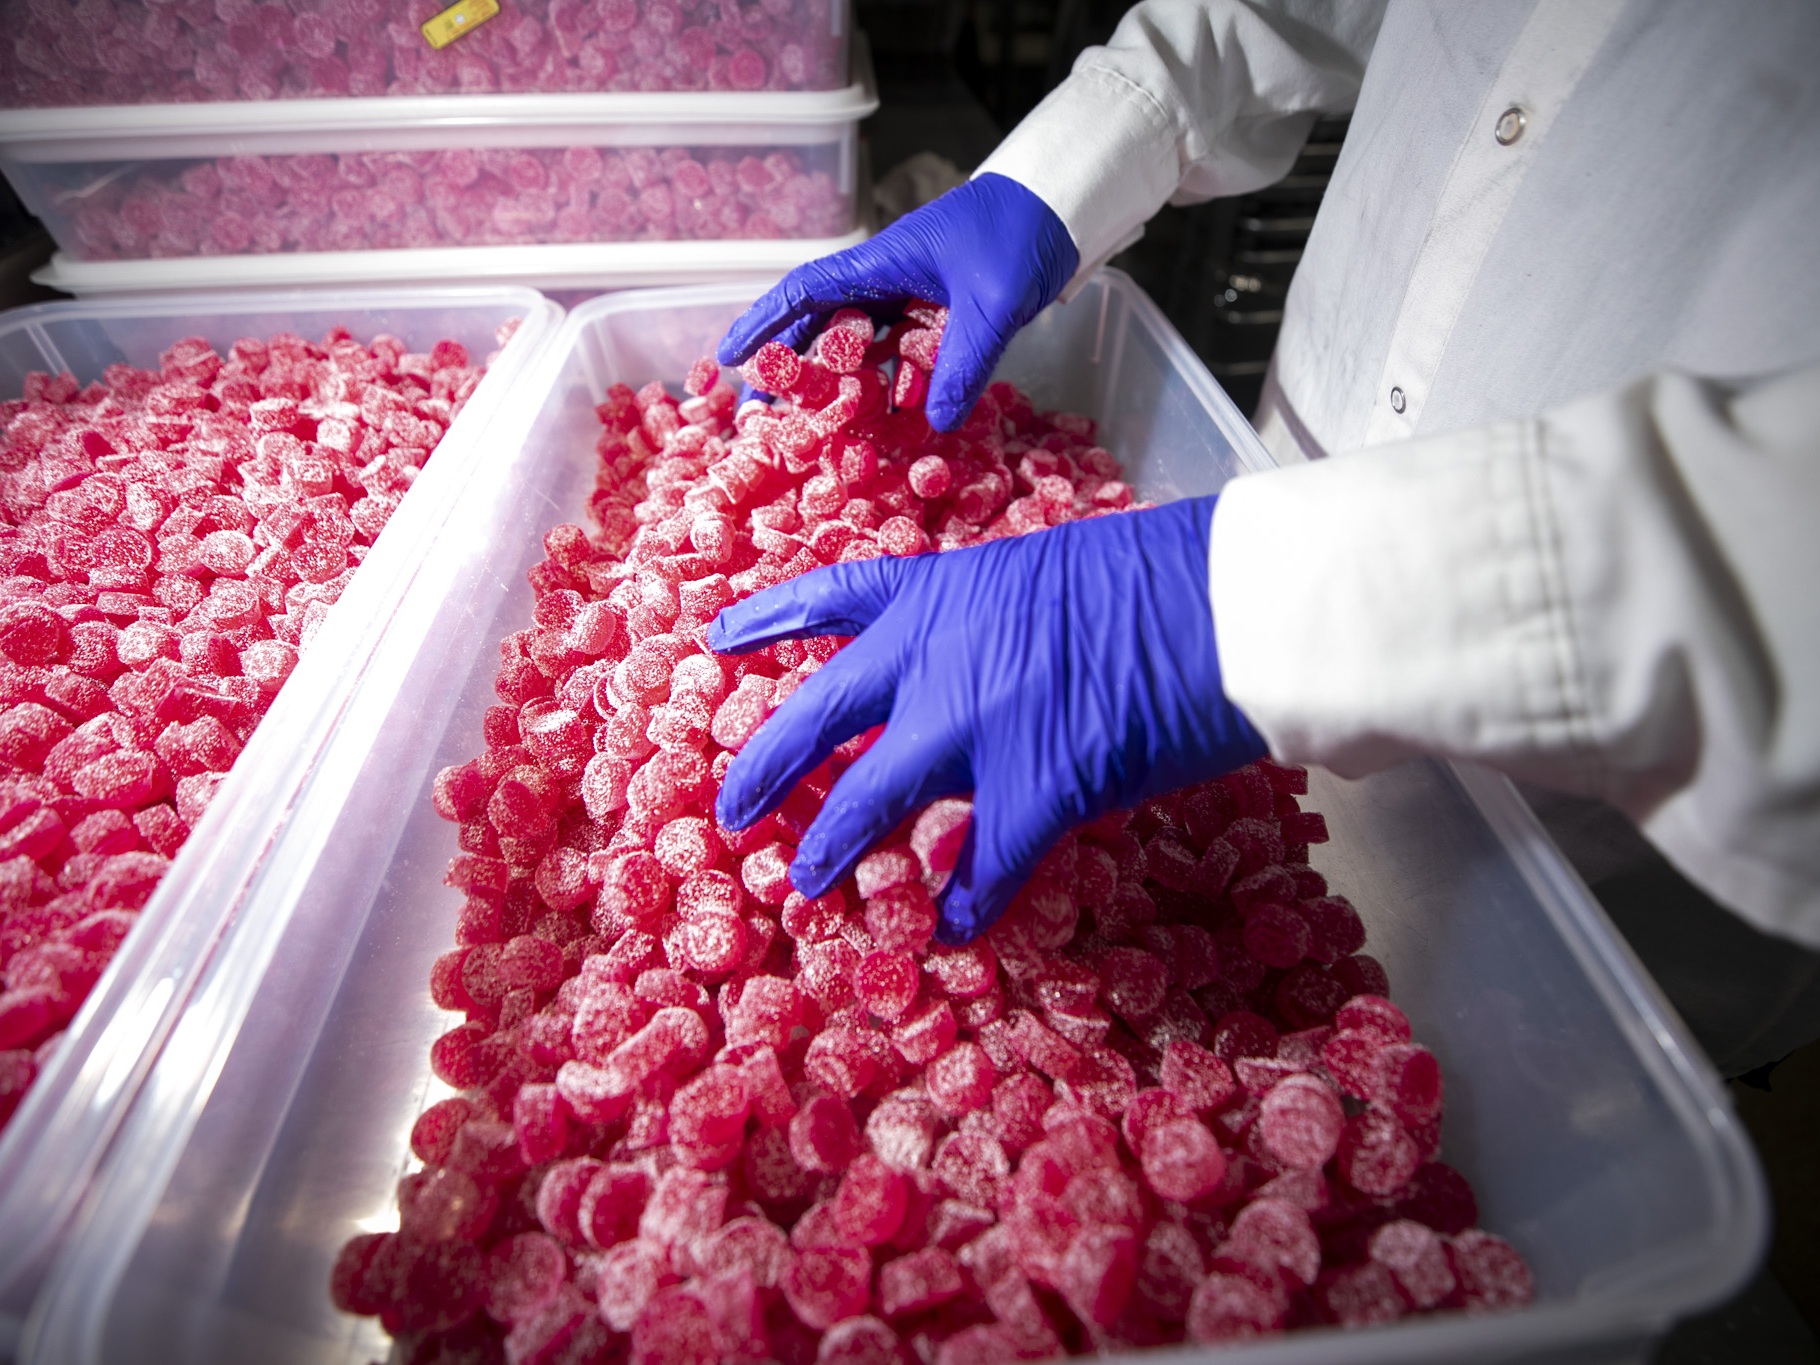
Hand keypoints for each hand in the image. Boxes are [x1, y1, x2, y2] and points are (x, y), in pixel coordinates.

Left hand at [708, 496, 1267, 941]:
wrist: (1228, 605)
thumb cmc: (1158, 573)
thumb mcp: (1045, 572)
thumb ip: (989, 624)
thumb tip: (974, 667)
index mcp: (940, 590)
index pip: (831, 599)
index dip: (769, 621)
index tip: (717, 639)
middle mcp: (935, 658)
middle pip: (818, 717)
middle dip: (765, 767)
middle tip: (732, 810)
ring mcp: (974, 729)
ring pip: (872, 801)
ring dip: (836, 847)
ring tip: (808, 885)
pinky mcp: (1031, 793)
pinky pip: (982, 867)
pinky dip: (965, 906)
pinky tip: (952, 931)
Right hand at [716, 173, 1079, 431]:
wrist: (1063, 205)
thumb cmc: (1021, 235)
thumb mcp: (993, 304)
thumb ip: (964, 363)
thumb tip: (933, 425)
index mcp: (882, 262)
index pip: (806, 292)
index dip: (764, 323)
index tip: (730, 357)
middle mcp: (887, 276)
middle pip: (823, 321)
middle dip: (791, 363)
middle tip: (765, 410)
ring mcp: (912, 292)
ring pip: (861, 339)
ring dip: (838, 377)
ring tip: (815, 422)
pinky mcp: (939, 308)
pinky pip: (900, 348)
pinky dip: (888, 379)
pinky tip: (885, 414)